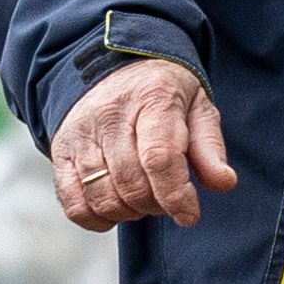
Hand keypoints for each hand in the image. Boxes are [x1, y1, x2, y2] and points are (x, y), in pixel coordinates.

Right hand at [51, 60, 234, 230]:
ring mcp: (80, 133)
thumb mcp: (196, 106)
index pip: (159, 158)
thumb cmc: (163, 93)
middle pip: (132, 183)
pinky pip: (73, 202)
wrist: (112, 65)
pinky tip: (116, 209)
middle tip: (167, 197)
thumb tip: (222, 182)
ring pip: (102, 196)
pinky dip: (96, 218)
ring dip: (129, 212)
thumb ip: (209, 146)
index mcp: (151, 97)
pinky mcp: (61, 151)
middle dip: (156, 205)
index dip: (176, 195)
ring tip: (144, 198)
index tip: (189, 215)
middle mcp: (109, 114)